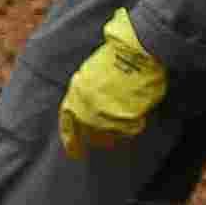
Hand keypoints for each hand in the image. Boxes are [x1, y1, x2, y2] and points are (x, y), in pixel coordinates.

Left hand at [57, 12, 166, 159]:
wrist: (134, 51)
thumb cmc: (115, 58)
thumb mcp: (90, 75)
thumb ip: (86, 94)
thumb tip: (91, 108)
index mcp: (74, 96)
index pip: (67, 125)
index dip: (70, 141)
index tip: (74, 153)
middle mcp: (86, 110)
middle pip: (90, 135)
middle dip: (97, 140)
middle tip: (105, 144)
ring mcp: (105, 116)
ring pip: (110, 134)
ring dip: (116, 132)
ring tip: (125, 123)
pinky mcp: (124, 118)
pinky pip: (129, 129)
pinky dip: (134, 124)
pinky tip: (138, 115)